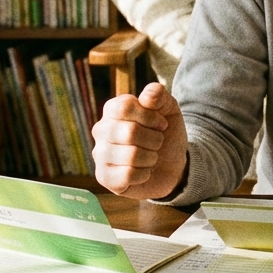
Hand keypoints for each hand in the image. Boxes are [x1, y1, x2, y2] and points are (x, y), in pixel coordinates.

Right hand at [92, 83, 188, 199]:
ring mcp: (99, 154)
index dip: (150, 117)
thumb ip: (158, 95)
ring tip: (151, 157)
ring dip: (151, 157)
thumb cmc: (165, 133)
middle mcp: (101, 130)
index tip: (162, 124)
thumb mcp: (169, 109)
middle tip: (158, 143)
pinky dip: (144, 174)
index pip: (125, 107)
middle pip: (129, 132)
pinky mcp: (103, 177)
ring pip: (131, 155)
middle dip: (155, 139)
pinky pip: (127, 175)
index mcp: (112, 109)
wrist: (172, 164)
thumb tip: (146, 97)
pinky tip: (143, 171)